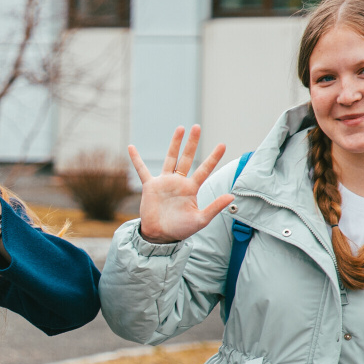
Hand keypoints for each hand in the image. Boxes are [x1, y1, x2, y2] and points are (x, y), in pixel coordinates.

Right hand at [128, 125, 232, 243]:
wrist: (160, 236)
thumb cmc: (181, 229)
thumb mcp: (200, 220)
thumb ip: (215, 207)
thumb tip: (232, 196)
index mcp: (191, 188)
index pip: (204, 169)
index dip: (213, 157)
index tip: (222, 145)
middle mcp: (178, 182)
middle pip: (187, 158)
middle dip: (192, 143)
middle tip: (197, 127)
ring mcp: (164, 182)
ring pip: (170, 158)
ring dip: (174, 144)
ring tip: (180, 128)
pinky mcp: (150, 186)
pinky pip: (142, 170)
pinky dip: (136, 159)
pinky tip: (131, 147)